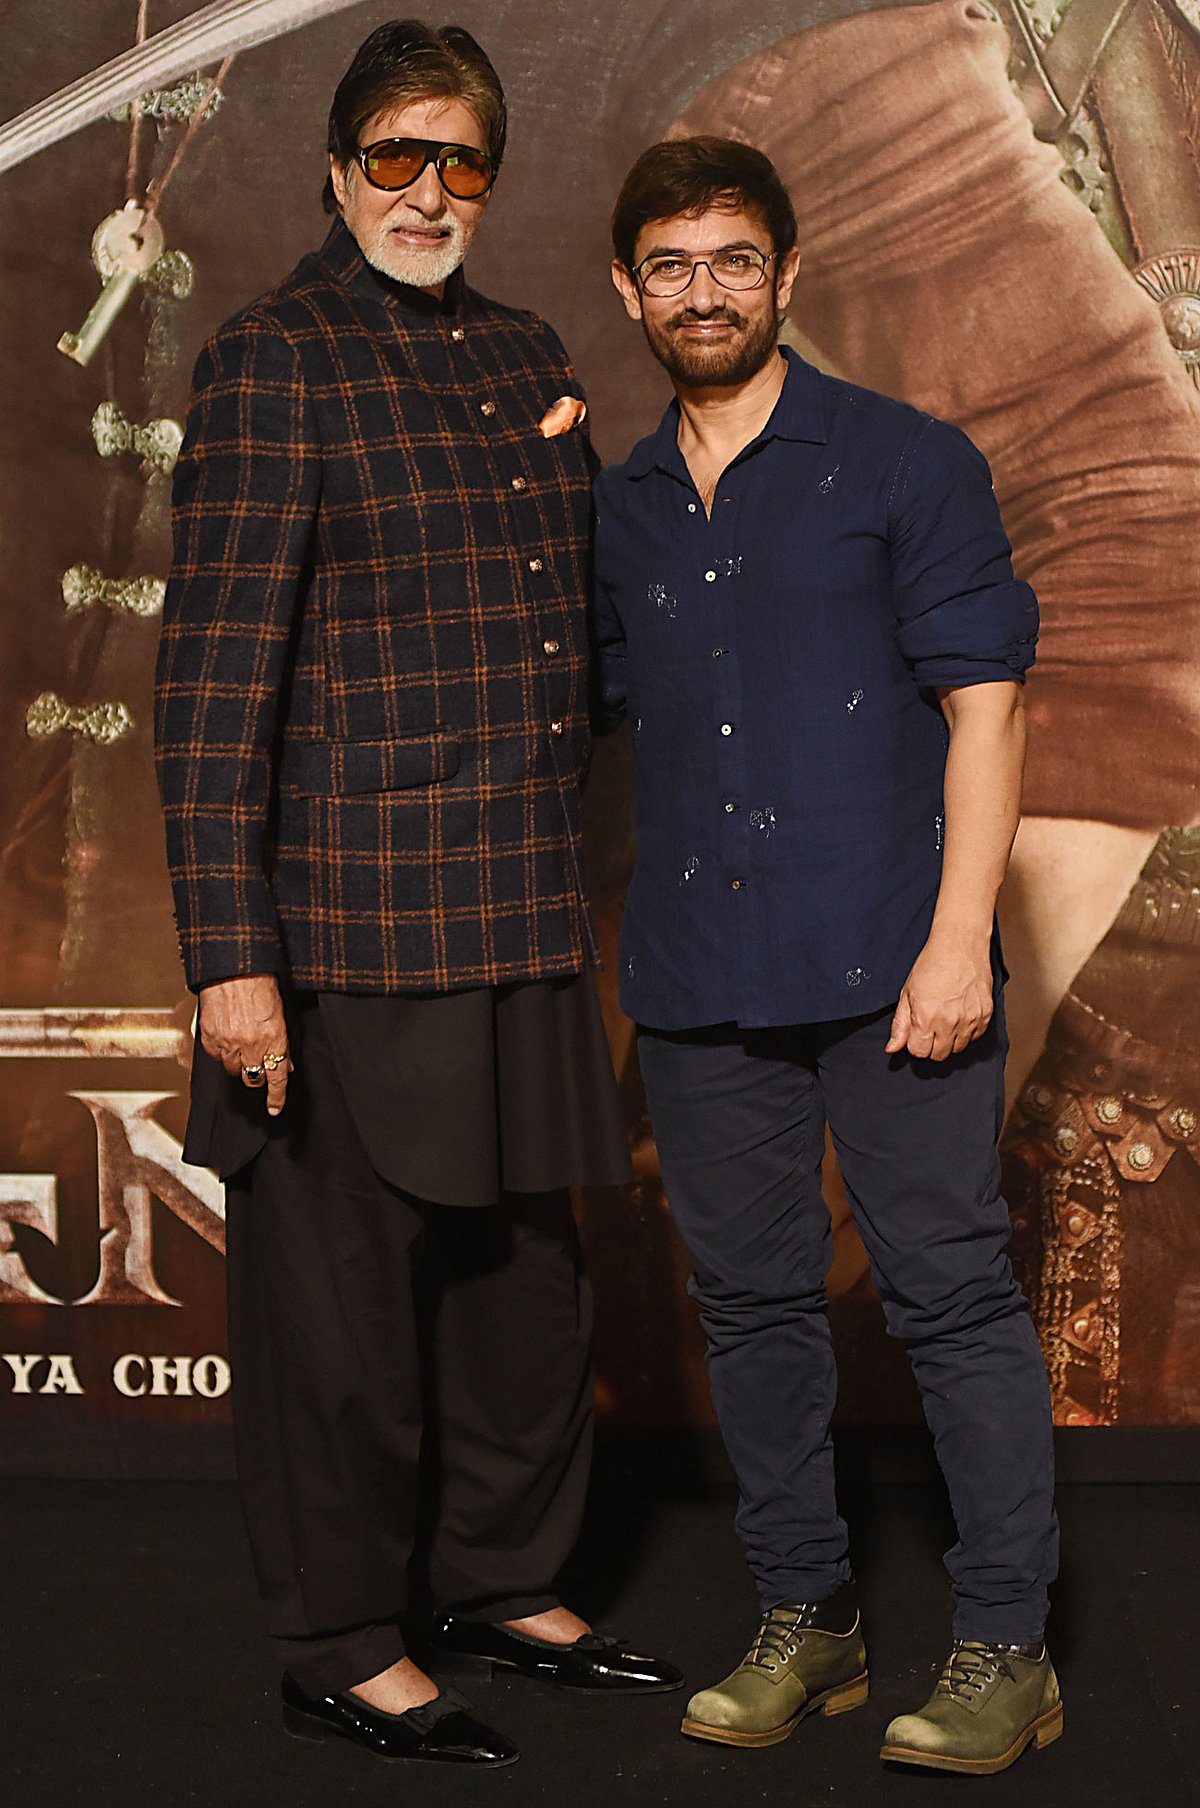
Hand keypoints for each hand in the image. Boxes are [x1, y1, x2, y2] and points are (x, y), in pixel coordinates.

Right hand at [198, 974, 291, 1114]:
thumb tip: (286, 1063)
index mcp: (274, 1040)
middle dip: (257, 1074)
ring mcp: (229, 1043)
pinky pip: (216, 1057)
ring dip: (239, 1063)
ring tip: (240, 1044)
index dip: (276, 1096)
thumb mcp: (281, 1015)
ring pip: (233, 1070)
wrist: (234, 969)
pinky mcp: (210, 1038)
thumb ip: (283, 1042)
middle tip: (257, 1063)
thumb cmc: (260, 984)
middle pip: (253, 1078)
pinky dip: (221, 1051)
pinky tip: (226, 1036)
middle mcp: (251, 1046)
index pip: (277, 1078)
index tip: (274, 1108)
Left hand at [885, 932, 992, 1062]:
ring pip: (958, 1049)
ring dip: (949, 1040)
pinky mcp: (985, 1015)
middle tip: (929, 1027)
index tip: (916, 1033)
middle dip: (931, 1045)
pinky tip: (959, 1016)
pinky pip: (975, 1037)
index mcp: (926, 1017)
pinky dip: (966, 1032)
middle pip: (939, 1055)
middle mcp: (949, 1022)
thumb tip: (893, 1048)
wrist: (960, 945)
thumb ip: (900, 1024)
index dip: (914, 1044)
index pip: (919, 1052)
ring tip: (945, 1020)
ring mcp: (970, 1020)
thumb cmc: (933, 964)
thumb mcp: (908, 993)